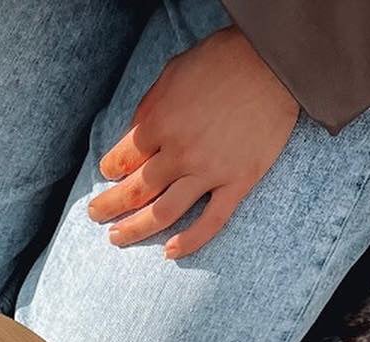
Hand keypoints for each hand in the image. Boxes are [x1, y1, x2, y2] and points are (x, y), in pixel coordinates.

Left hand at [90, 28, 298, 258]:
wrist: (274, 63)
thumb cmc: (224, 60)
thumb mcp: (175, 71)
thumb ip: (151, 106)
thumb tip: (134, 134)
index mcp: (160, 123)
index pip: (122, 158)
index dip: (110, 169)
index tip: (107, 174)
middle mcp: (179, 153)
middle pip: (135, 191)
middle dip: (110, 206)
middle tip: (96, 215)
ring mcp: (209, 172)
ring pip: (163, 213)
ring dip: (135, 230)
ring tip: (117, 238)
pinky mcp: (237, 182)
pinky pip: (210, 222)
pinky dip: (189, 241)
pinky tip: (169, 252)